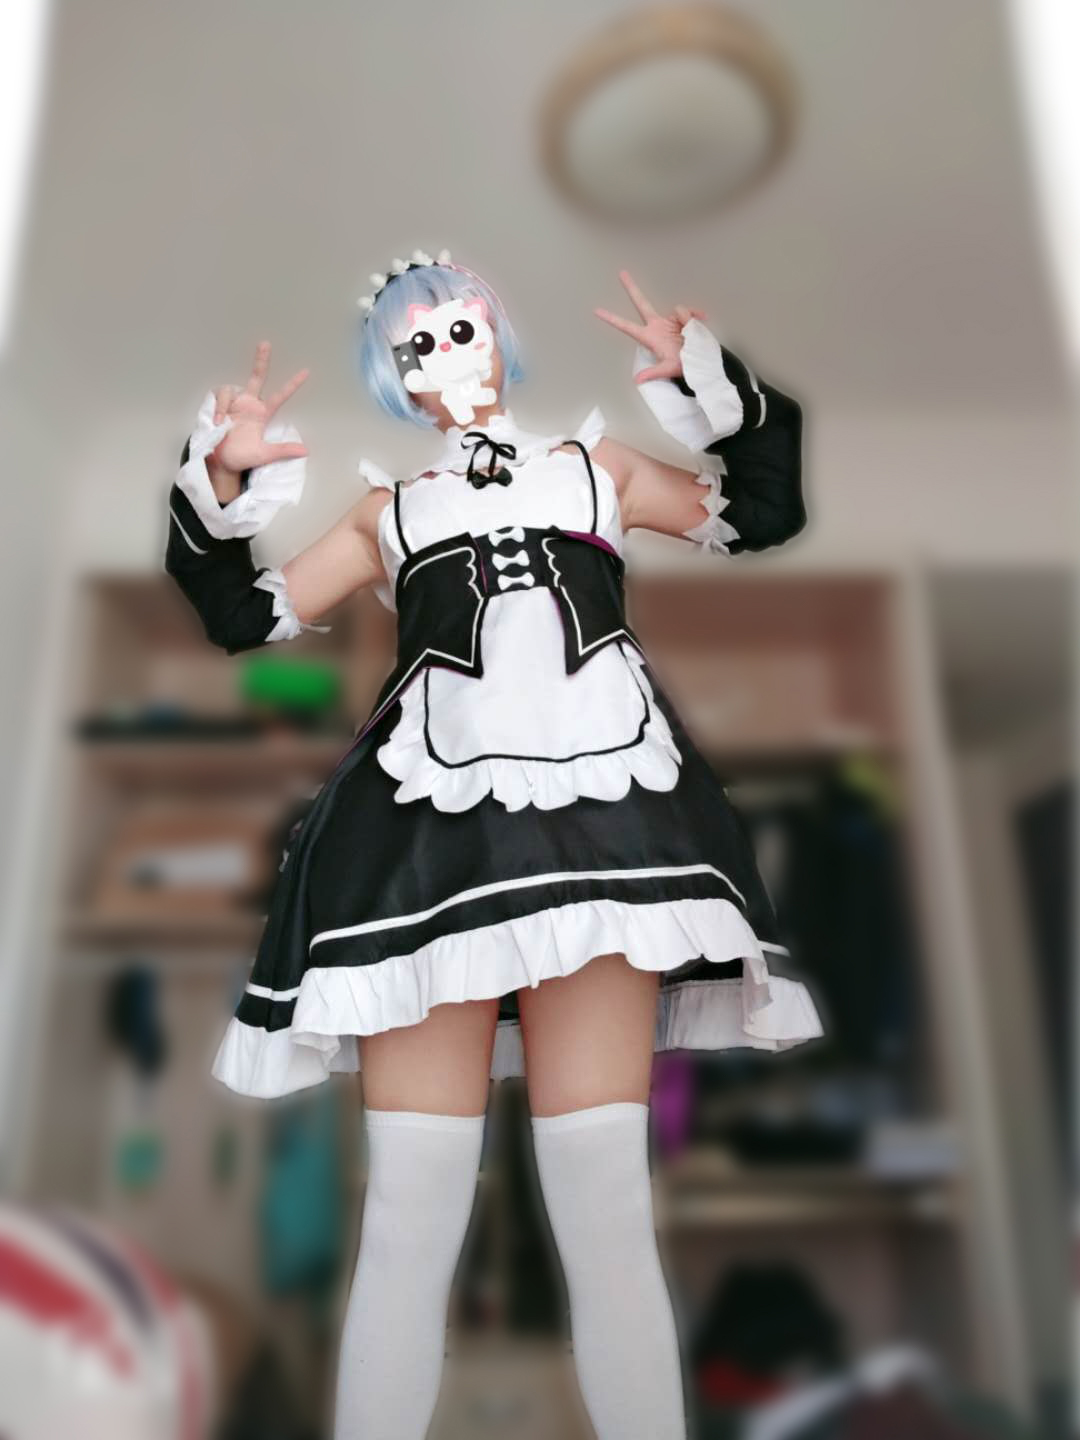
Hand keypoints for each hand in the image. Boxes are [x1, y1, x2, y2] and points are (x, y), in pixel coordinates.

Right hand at [210, 342, 309, 477]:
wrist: (219, 462)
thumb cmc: (241, 457)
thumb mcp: (264, 454)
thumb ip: (284, 450)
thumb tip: (307, 450)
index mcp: (262, 413)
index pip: (281, 396)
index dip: (292, 384)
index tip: (306, 372)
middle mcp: (249, 403)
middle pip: (257, 376)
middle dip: (261, 360)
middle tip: (266, 344)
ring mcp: (234, 402)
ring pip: (230, 389)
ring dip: (225, 406)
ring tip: (221, 424)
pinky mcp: (219, 403)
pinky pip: (220, 395)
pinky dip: (218, 408)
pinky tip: (217, 421)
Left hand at [594, 271, 705, 383]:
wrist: (702, 360)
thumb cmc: (684, 366)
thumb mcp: (668, 369)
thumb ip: (653, 372)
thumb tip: (637, 380)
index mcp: (649, 337)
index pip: (627, 326)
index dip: (612, 319)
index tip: (597, 311)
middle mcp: (657, 325)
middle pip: (641, 303)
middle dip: (631, 288)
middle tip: (621, 273)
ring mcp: (670, 319)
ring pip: (677, 310)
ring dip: (687, 323)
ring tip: (692, 337)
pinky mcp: (683, 316)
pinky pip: (688, 311)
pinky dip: (695, 316)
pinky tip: (703, 321)